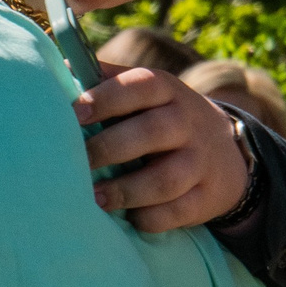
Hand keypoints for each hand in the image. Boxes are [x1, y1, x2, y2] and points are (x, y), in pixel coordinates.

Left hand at [77, 66, 250, 230]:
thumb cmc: (162, 118)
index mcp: (167, 91)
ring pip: (166, 179)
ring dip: (126, 190)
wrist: (227, 153)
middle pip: (152, 131)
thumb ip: (106, 80)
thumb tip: (58, 68)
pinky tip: (129, 218)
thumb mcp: (146, 93)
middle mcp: (187, 123)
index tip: (75, 114)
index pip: (140, 86)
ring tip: (94, 198)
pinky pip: (178, 211)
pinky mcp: (207, 197)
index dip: (107, 98)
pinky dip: (151, 218)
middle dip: (109, 148)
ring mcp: (201, 162)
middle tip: (76, 163)